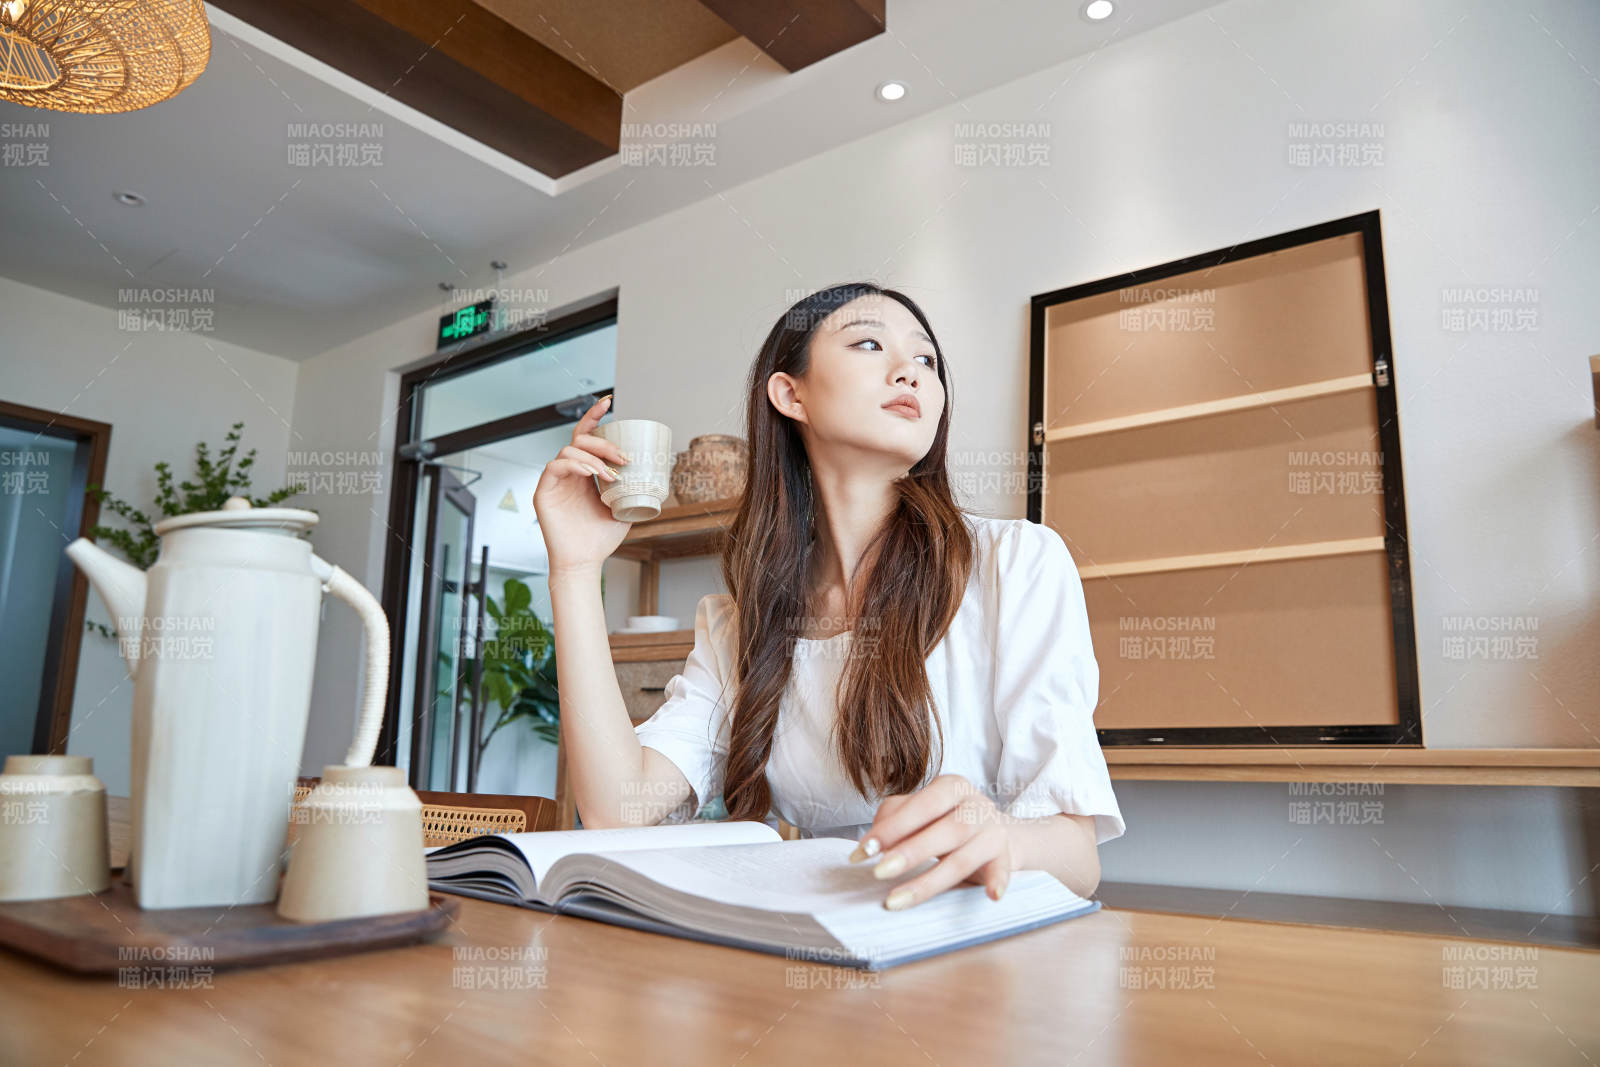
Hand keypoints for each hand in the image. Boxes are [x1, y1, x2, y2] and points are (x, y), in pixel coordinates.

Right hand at [531, 395, 633, 572]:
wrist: (586, 562)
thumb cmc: (601, 538)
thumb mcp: (625, 507)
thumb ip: (634, 488)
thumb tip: (659, 472)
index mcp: (585, 473)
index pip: (586, 437)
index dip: (595, 417)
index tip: (609, 402)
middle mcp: (568, 473)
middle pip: (580, 440)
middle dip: (603, 443)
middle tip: (623, 457)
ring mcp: (554, 482)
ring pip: (568, 451)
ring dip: (593, 457)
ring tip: (611, 473)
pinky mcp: (543, 493)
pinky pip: (554, 467)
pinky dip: (574, 466)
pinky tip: (590, 474)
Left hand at [848, 774, 1014, 909]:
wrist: (996, 831)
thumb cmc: (946, 819)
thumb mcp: (920, 809)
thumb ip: (895, 816)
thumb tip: (874, 841)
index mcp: (951, 787)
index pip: (920, 806)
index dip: (891, 829)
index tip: (863, 851)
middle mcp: (975, 805)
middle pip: (944, 831)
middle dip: (909, 853)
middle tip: (878, 872)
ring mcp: (993, 832)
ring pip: (962, 859)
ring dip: (929, 882)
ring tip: (896, 900)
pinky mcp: (1005, 857)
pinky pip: (1002, 870)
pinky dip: (998, 882)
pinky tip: (991, 895)